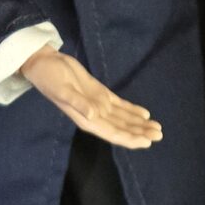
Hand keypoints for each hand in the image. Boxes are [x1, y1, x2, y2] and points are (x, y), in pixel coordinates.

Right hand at [20, 45, 161, 149]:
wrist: (44, 63)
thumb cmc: (50, 77)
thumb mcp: (62, 90)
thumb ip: (78, 103)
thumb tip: (94, 115)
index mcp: (86, 119)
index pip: (113, 133)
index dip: (130, 138)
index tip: (147, 142)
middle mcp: (95, 115)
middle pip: (122, 128)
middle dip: (140, 132)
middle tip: (160, 133)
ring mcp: (98, 103)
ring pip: (123, 118)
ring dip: (139, 123)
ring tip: (157, 127)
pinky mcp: (99, 92)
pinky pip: (119, 104)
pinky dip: (132, 110)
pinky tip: (144, 114)